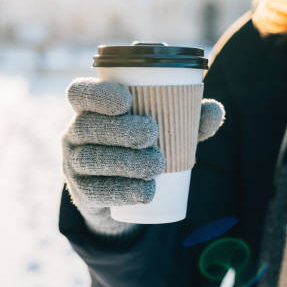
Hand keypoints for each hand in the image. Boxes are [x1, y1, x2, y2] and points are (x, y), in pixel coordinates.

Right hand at [62, 78, 224, 235]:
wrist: (121, 193)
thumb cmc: (142, 148)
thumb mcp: (164, 131)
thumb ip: (186, 119)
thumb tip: (214, 111)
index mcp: (89, 109)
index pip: (78, 93)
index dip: (98, 94)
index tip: (127, 101)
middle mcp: (74, 133)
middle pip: (86, 126)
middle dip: (119, 129)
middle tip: (151, 134)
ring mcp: (72, 164)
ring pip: (89, 160)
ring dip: (124, 162)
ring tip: (155, 166)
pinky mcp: (80, 193)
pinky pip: (93, 192)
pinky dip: (122, 191)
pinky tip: (145, 191)